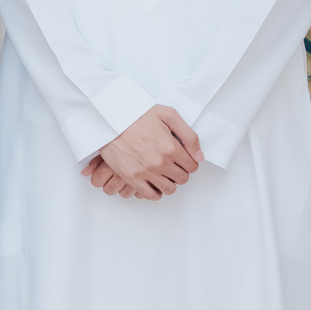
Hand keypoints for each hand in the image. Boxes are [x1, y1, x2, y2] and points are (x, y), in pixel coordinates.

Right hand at [81, 105, 201, 199]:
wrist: (111, 119)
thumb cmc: (137, 114)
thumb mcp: (168, 115)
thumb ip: (189, 135)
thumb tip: (199, 156)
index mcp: (171, 147)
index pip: (192, 166)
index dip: (189, 162)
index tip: (183, 159)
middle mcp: (160, 162)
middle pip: (182, 178)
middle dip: (180, 172)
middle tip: (173, 165)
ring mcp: (146, 172)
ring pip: (169, 189)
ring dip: (169, 182)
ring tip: (164, 174)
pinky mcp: (132, 178)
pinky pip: (150, 195)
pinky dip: (155, 193)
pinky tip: (154, 184)